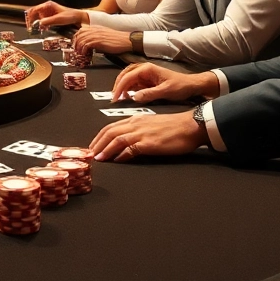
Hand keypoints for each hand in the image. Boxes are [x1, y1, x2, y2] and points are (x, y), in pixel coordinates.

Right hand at [24, 1, 86, 28]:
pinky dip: (42, 25)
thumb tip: (39, 23)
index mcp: (48, 5)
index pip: (35, 9)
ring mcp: (49, 12)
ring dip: (37, 23)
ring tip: (38, 30)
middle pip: (35, 13)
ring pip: (39, 17)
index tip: (29, 24)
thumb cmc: (70, 16)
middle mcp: (47, 7)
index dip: (30, 16)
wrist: (78, 18)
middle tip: (30, 28)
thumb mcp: (59, 19)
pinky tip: (44, 29)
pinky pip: (44, 20)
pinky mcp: (51, 16)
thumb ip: (48, 21)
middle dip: (32, 20)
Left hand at [71, 26, 130, 55]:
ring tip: (80, 53)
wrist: (126, 40)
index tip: (75, 44)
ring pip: (81, 40)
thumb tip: (90, 44)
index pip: (81, 30)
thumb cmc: (117, 39)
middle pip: (79, 35)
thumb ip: (97, 36)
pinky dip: (84, 50)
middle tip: (76, 50)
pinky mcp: (99, 41)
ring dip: (79, 48)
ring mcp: (97, 35)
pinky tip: (85, 54)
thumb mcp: (105, 35)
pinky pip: (86, 44)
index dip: (76, 38)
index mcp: (96, 28)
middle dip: (75, 43)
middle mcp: (95, 30)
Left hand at [89, 111, 207, 161]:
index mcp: (135, 119)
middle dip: (97, 143)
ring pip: (116, 139)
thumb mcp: (151, 124)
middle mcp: (135, 124)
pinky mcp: (149, 143)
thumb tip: (127, 142)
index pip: (111, 127)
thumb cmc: (174, 126)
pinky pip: (130, 149)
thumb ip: (138, 130)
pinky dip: (121, 155)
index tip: (93, 146)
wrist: (190, 126)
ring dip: (105, 149)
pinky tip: (116, 161)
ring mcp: (141, 133)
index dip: (99, 137)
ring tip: (98, 159)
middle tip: (90, 154)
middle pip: (109, 132)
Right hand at [110, 63, 218, 103]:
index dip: (120, 87)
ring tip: (119, 98)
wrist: (192, 85)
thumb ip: (149, 94)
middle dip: (118, 85)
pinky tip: (129, 97)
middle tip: (114, 97)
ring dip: (123, 87)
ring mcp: (146, 75)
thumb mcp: (165, 91)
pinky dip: (129, 90)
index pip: (128, 77)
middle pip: (125, 75)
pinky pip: (135, 84)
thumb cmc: (181, 85)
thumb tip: (135, 97)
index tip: (116, 97)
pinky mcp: (148, 81)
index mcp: (148, 69)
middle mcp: (145, 69)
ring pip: (129, 79)